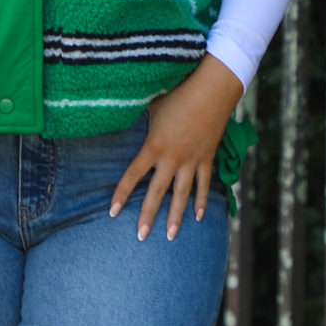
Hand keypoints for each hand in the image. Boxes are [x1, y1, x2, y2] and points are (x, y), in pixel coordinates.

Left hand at [109, 54, 242, 240]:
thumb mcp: (152, 105)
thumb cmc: (179, 92)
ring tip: (170, 236)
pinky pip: (204, 184)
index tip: (112, 212)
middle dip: (148, 216)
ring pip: (182, 195)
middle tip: (140, 237)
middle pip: (157, 193)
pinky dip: (202, 201)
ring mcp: (192, 160)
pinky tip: (199, 217)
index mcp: (154, 145)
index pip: (133, 175)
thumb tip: (120, 117)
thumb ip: (138, 119)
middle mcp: (172, 157)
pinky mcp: (207, 157)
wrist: (214, 88)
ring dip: (176, 217)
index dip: (121, 194)